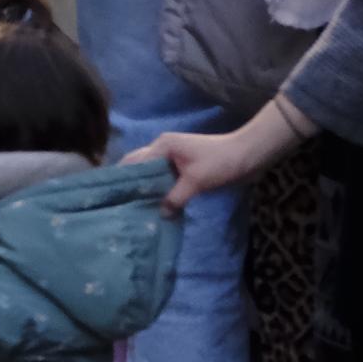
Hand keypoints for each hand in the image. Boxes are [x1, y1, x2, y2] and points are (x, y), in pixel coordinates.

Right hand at [130, 98, 310, 212]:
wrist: (248, 155)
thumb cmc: (220, 162)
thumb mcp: (196, 181)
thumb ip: (175, 197)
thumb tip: (160, 215)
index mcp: (162, 146)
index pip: (134, 162)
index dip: (124, 179)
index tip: (114, 197)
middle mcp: (163, 149)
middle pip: (140, 166)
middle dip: (132, 184)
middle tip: (122, 205)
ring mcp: (174, 158)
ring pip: (153, 174)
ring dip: (147, 189)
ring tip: (136, 209)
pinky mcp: (184, 168)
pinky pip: (166, 179)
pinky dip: (160, 190)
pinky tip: (157, 205)